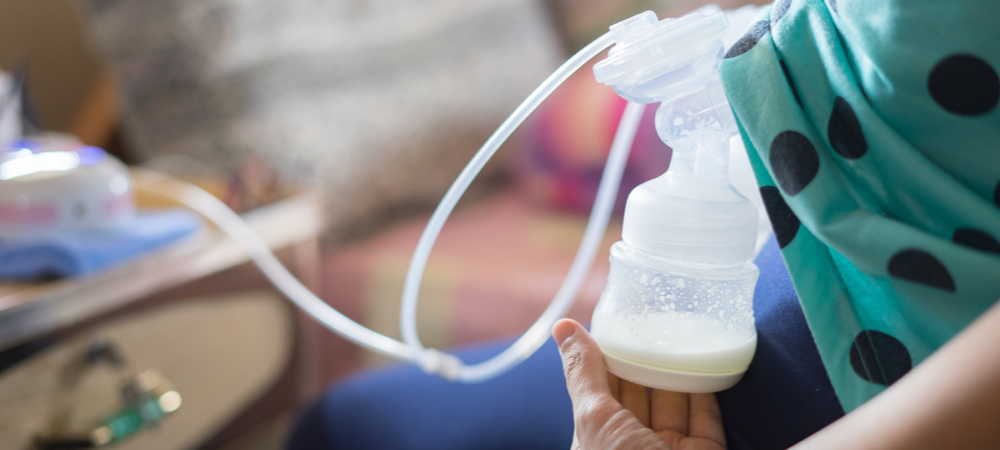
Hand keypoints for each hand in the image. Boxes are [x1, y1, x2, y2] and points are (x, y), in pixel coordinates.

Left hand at [553, 319, 726, 449]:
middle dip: (643, 363)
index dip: (606, 360)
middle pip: (638, 397)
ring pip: (673, 405)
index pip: (601, 393)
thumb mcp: (594, 417)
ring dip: (676, 373)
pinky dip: (707, 391)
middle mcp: (632, 449)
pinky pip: (706, 420)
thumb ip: (583, 372)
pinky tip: (705, 363)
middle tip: (653, 322)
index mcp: (598, 443)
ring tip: (679, 334)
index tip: (617, 325)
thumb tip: (563, 326)